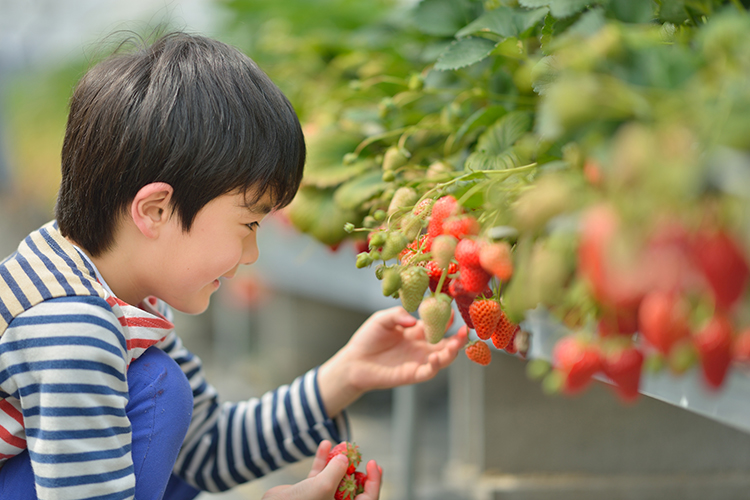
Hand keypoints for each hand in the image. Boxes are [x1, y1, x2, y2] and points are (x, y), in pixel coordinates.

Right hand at [262, 441, 381, 499]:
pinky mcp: (309, 490)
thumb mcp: (324, 486)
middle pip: (353, 485)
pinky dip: (322, 459)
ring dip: (338, 459)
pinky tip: (325, 445)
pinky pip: (320, 473)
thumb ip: (337, 470)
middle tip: (358, 453)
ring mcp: (322, 497)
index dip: (374, 481)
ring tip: (342, 444)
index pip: (368, 498)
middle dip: (354, 467)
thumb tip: (344, 458)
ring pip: (336, 476)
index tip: (374, 463)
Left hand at [318, 306, 468, 415]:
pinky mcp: (412, 374)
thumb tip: (414, 319)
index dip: (446, 317)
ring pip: (443, 357)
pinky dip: (436, 365)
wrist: (354, 361)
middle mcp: (421, 346)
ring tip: (456, 343)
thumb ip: (397, 315)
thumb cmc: (368, 338)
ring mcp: (418, 360)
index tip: (453, 308)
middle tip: (466, 329)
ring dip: (453, 351)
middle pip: (446, 342)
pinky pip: (429, 371)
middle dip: (459, 336)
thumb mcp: (382, 319)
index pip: (437, 323)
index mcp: (415, 331)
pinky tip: (436, 356)